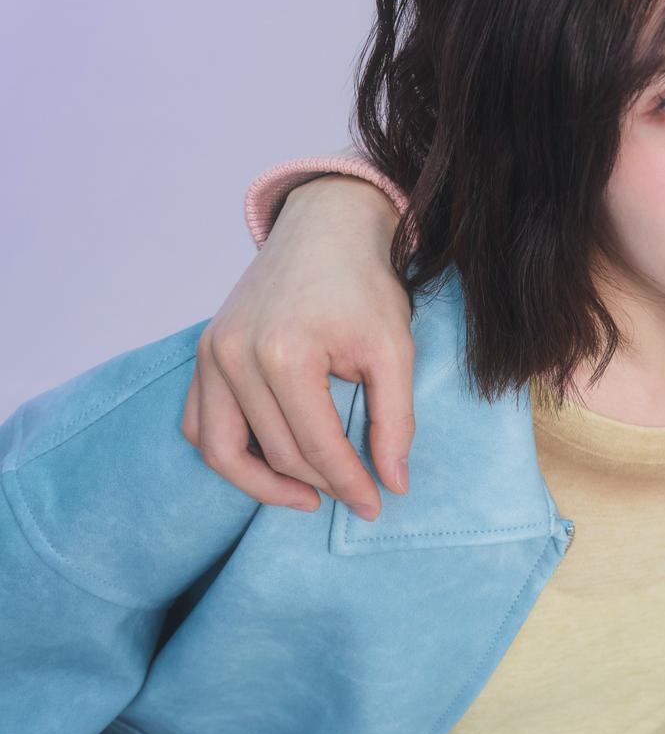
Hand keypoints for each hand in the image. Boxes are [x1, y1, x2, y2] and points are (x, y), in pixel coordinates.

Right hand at [180, 175, 415, 517]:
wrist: (327, 228)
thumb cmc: (365, 284)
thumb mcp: (395, 349)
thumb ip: (395, 419)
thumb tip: (394, 483)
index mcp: (285, 354)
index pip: (316, 446)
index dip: (350, 483)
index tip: (377, 505)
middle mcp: (235, 357)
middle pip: (274, 452)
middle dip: (319, 484)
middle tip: (356, 496)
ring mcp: (211, 354)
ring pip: (220, 450)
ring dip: (262, 484)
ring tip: (308, 495)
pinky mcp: (203, 352)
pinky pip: (200, 424)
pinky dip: (228, 453)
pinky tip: (268, 463)